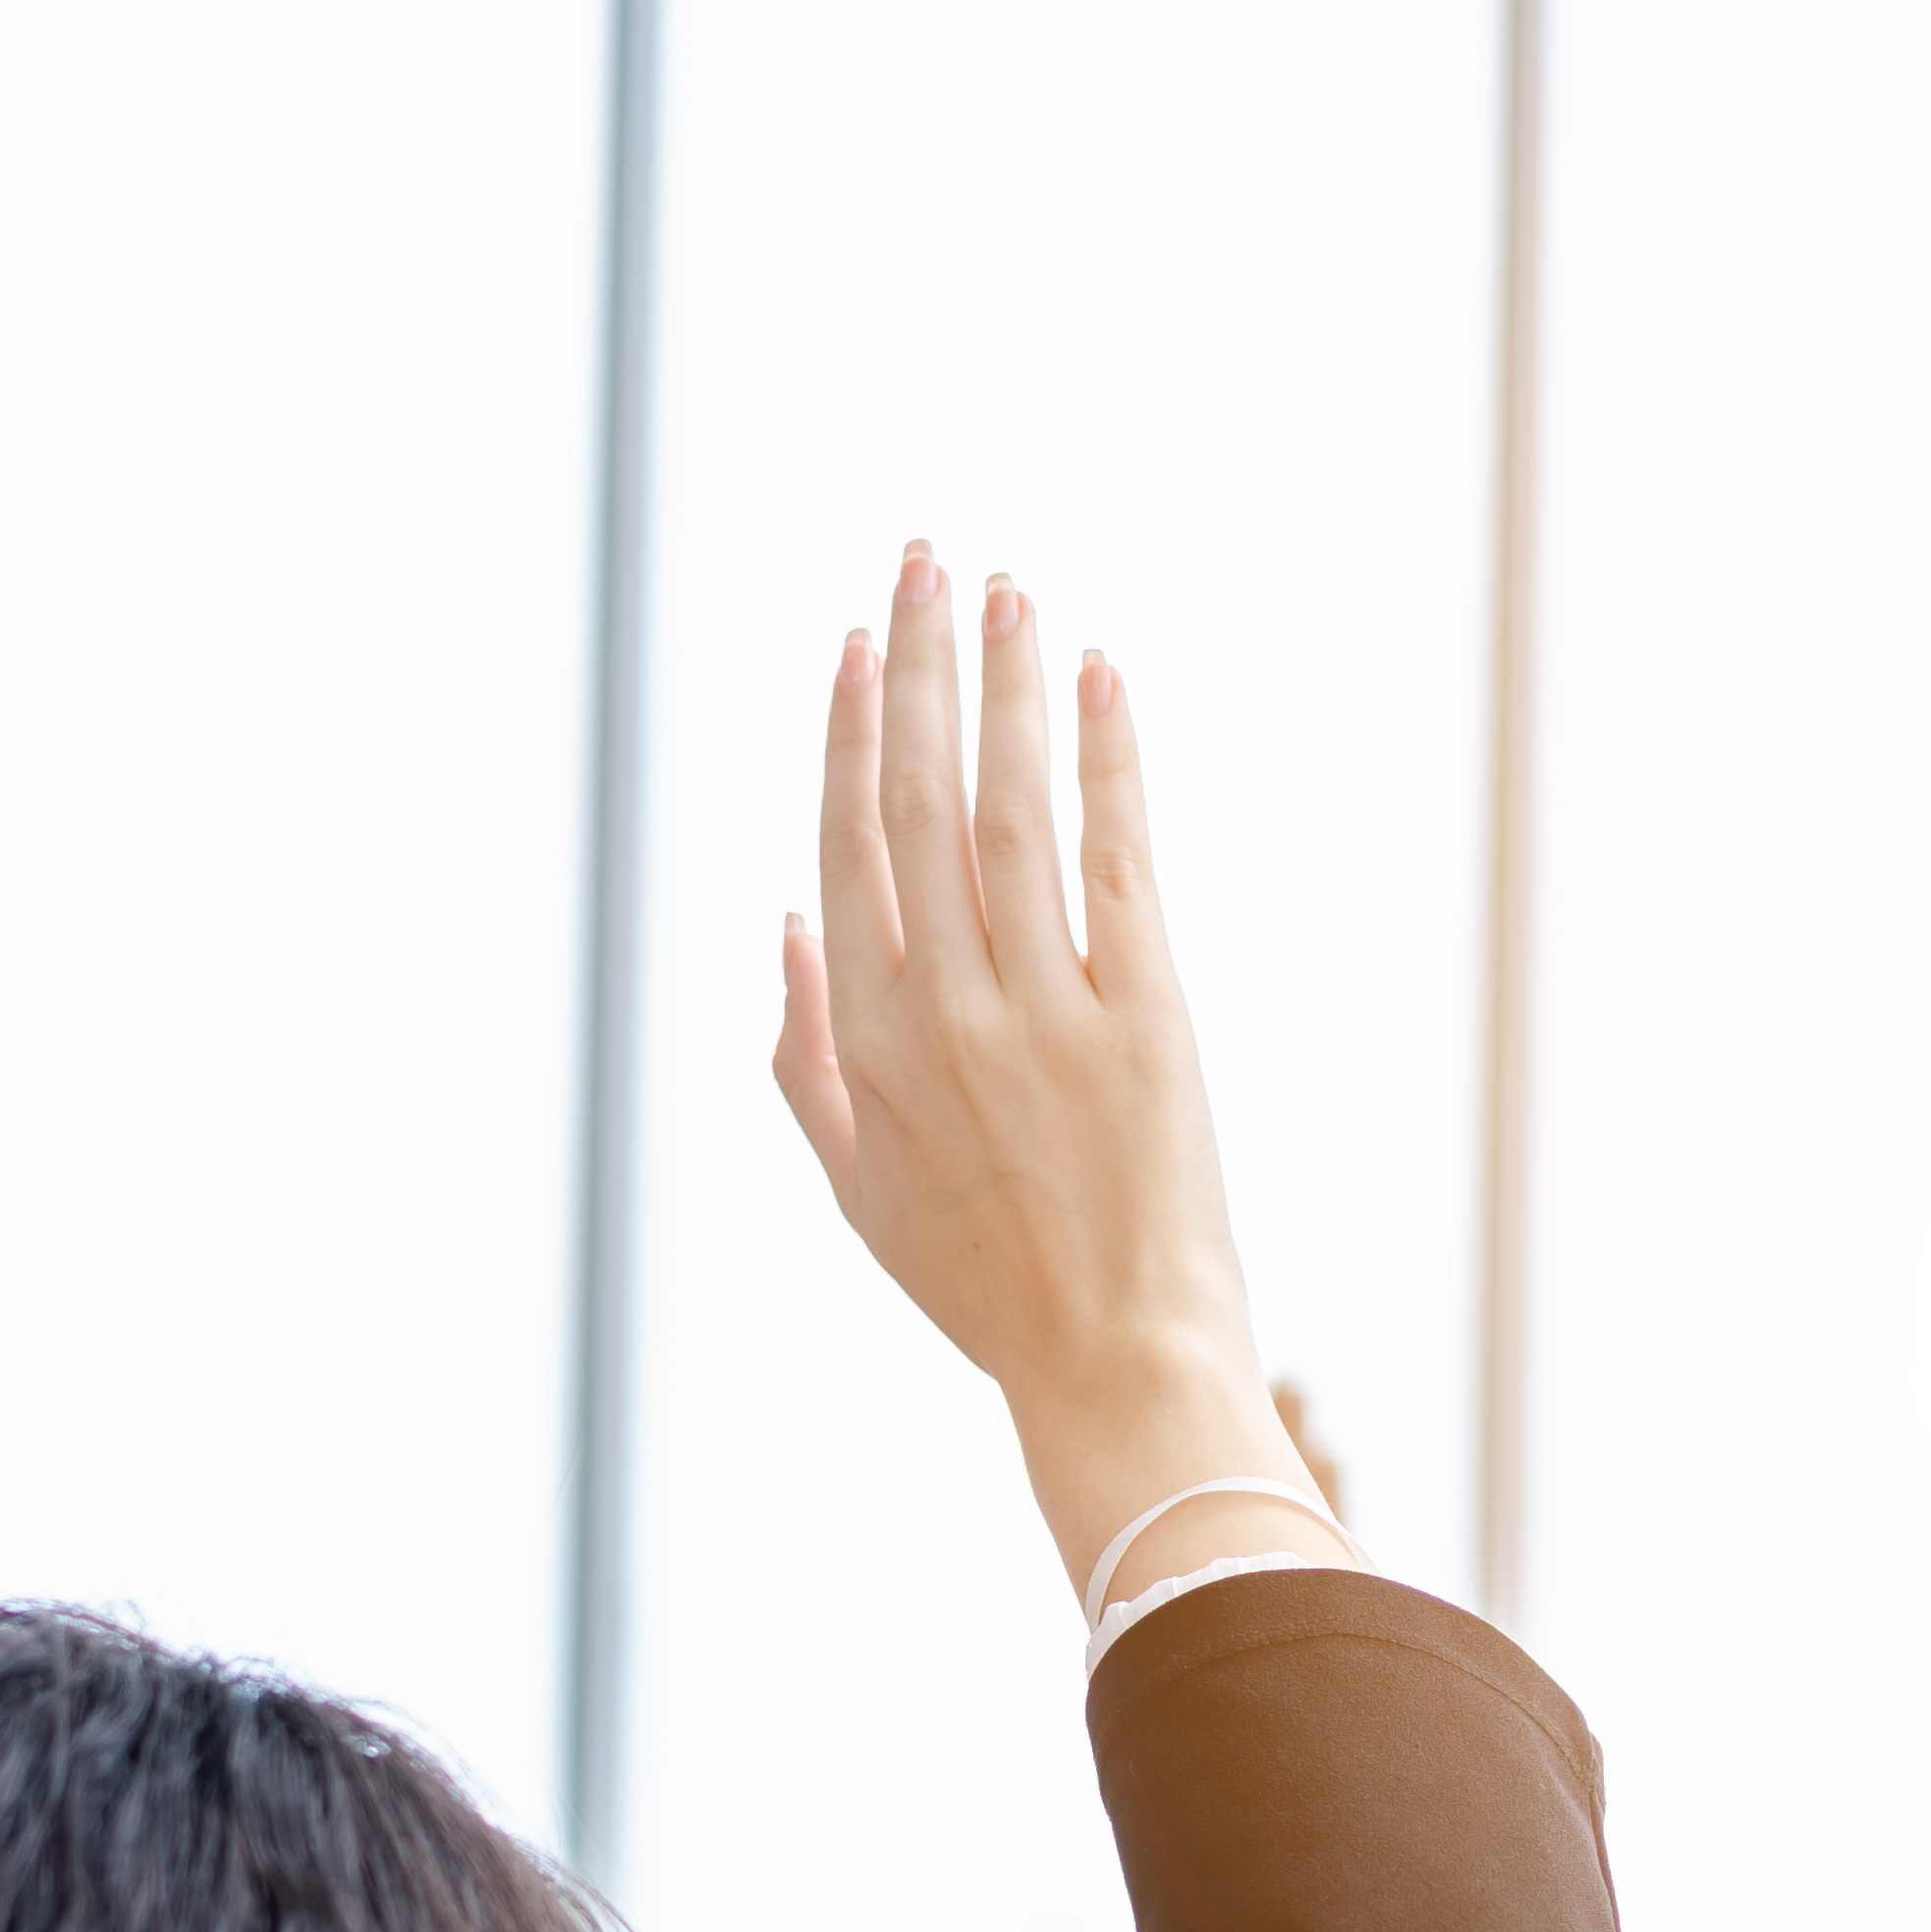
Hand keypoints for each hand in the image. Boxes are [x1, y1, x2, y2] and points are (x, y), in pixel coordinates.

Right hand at [781, 551, 1316, 1610]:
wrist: (1115, 1369)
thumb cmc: (988, 1290)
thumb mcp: (860, 1193)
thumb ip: (807, 1061)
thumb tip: (785, 927)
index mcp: (871, 1043)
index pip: (849, 848)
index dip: (850, 737)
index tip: (859, 645)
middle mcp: (945, 1009)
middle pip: (918, 799)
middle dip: (919, 668)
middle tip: (925, 562)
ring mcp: (1043, 1008)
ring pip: (1010, 807)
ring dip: (1008, 686)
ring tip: (1010, 591)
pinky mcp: (1145, 1016)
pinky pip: (1117, 858)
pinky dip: (1107, 760)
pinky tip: (1102, 679)